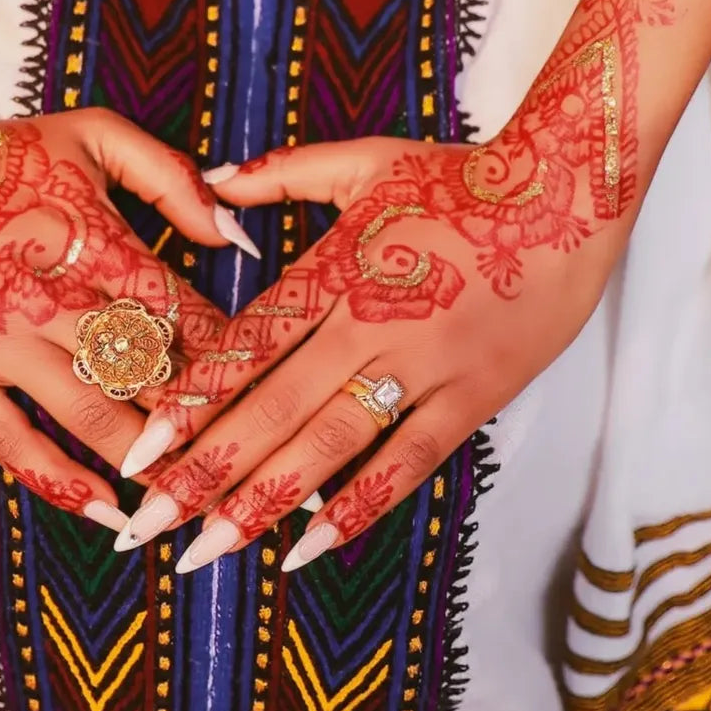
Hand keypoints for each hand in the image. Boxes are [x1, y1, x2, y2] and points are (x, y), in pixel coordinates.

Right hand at [0, 0, 261, 528]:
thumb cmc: (7, 152)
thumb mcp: (94, 134)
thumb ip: (171, 178)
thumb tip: (235, 238)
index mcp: (84, 233)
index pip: (176, 310)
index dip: (225, 352)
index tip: (261, 383)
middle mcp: (39, 293)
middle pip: (143, 369)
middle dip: (197, 412)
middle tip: (245, 447)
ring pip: (90, 413)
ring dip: (147, 455)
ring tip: (194, 486)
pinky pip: (10, 444)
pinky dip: (61, 482)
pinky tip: (109, 510)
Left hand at [113, 0, 710, 568]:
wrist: (570, 191)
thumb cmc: (460, 174)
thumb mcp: (365, 160)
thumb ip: (281, 176)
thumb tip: (209, 182)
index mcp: (336, 268)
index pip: (248, 346)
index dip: (190, 401)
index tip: (139, 450)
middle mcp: (372, 323)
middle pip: (274, 408)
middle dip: (205, 472)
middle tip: (146, 526)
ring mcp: (426, 365)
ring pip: (333, 445)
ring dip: (265, 501)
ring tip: (207, 551)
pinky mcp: (475, 396)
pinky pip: (410, 460)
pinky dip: (361, 506)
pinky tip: (308, 548)